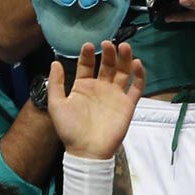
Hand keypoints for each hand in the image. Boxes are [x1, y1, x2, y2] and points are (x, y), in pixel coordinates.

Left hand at [46, 41, 145, 159]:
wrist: (87, 151)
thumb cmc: (70, 129)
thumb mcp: (57, 104)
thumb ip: (56, 83)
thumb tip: (55, 62)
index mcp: (83, 86)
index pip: (87, 65)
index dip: (88, 55)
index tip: (88, 45)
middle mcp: (101, 88)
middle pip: (107, 65)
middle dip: (109, 53)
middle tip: (108, 43)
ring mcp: (115, 95)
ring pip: (123, 72)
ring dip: (125, 59)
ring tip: (124, 47)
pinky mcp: (128, 104)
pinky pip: (136, 87)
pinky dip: (139, 76)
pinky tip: (137, 64)